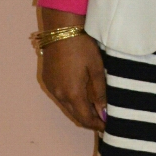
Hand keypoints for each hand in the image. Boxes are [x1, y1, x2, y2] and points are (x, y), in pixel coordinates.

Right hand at [38, 10, 107, 131]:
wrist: (61, 29)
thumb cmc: (82, 47)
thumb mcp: (96, 69)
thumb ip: (100, 92)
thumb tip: (103, 111)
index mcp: (72, 93)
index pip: (85, 118)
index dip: (97, 125)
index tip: (107, 126)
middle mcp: (59, 94)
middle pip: (75, 115)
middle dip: (89, 120)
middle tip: (103, 120)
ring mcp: (51, 87)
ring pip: (67, 107)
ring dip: (79, 111)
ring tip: (94, 109)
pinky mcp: (47, 79)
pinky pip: (60, 97)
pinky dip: (71, 101)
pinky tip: (81, 96)